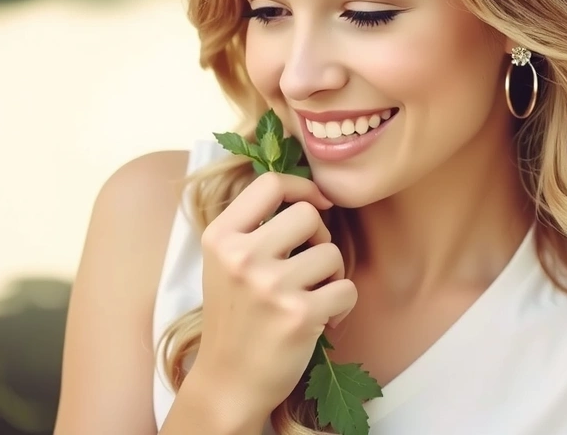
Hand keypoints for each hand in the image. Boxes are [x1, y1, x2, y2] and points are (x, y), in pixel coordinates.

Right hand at [192, 172, 357, 418]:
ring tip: (312, 295)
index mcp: (220, 237)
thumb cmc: (236, 317)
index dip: (302, 187)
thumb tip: (311, 193)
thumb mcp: (225, 262)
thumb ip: (254, 226)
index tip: (316, 204)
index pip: (269, 183)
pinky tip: (321, 319)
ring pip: (332, 253)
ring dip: (331, 274)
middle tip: (308, 264)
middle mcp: (241, 257)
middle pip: (308, 215)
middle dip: (319, 238)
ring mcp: (270, 287)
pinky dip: (342, 305)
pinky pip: (346, 289)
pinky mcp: (298, 316)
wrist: (229, 382)